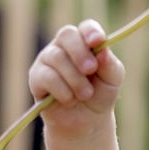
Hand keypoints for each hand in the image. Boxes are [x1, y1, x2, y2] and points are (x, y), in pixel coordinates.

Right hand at [28, 19, 124, 137]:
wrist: (86, 121)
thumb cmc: (100, 95)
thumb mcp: (112, 80)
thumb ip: (110, 64)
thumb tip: (102, 51)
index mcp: (85, 42)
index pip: (86, 27)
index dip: (91, 31)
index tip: (98, 41)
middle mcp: (64, 46)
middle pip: (66, 34)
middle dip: (80, 52)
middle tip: (91, 70)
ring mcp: (47, 60)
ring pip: (57, 57)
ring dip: (75, 78)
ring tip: (85, 94)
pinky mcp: (36, 77)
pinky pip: (47, 77)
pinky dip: (63, 91)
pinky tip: (69, 100)